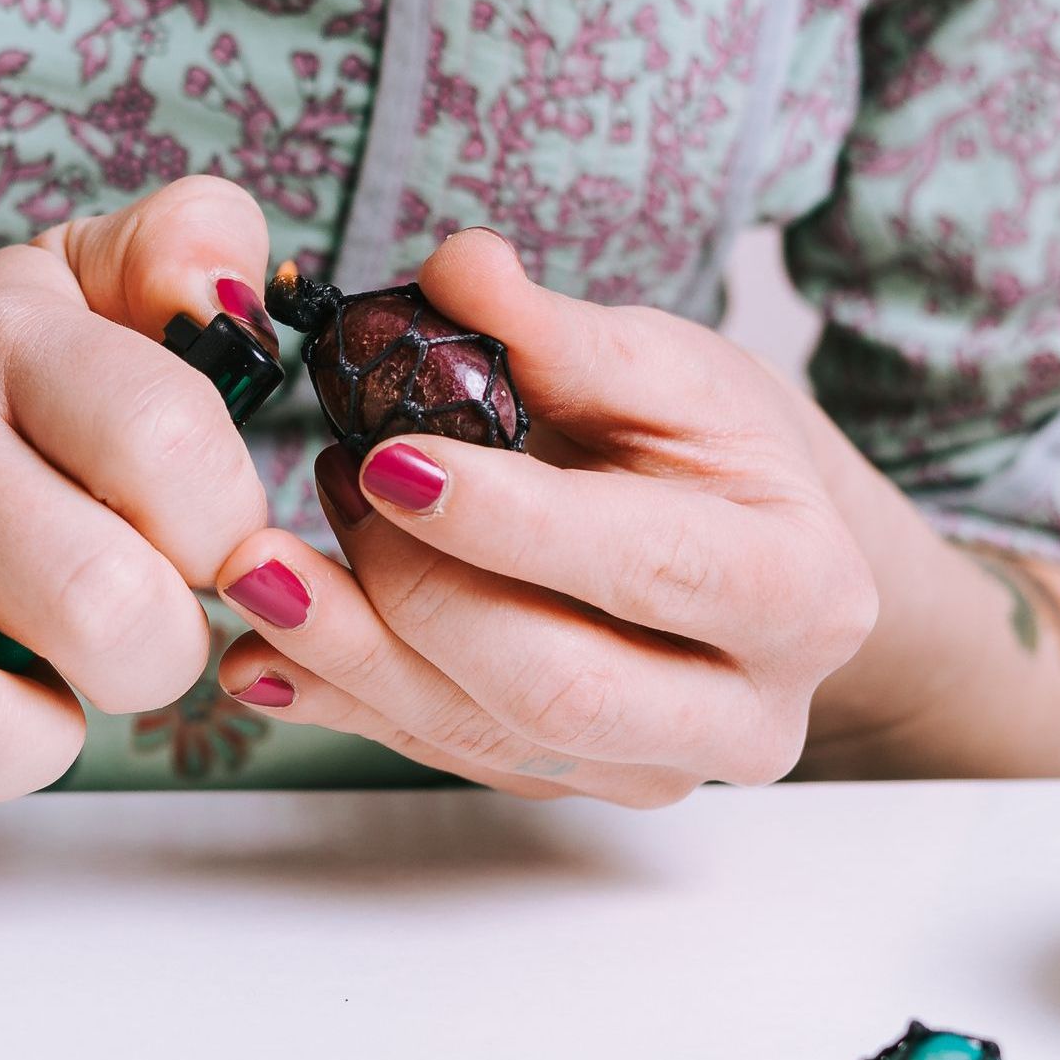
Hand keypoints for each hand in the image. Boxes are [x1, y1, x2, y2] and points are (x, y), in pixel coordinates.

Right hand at [0, 178, 278, 870]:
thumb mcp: (49, 286)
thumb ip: (181, 248)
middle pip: (113, 615)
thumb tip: (245, 293)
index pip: (177, 448)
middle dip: (150, 657)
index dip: (223, 527)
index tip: (186, 538)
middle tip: (114, 631)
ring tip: (19, 695)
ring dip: (32, 745)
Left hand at [207, 230, 876, 804]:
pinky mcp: (566, 787)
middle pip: (555, 685)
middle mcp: (740, 714)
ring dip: (350, 652)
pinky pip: (436, 755)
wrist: (747, 549)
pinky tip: (259, 651)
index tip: (389, 458)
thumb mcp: (665, 367)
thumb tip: (456, 271)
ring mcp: (649, 770)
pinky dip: (339, 699)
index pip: (645, 567)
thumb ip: (561, 333)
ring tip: (259, 565)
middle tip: (324, 493)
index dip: (507, 521)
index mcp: (801, 593)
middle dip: (412, 597)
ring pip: (480, 736)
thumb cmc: (714, 449)